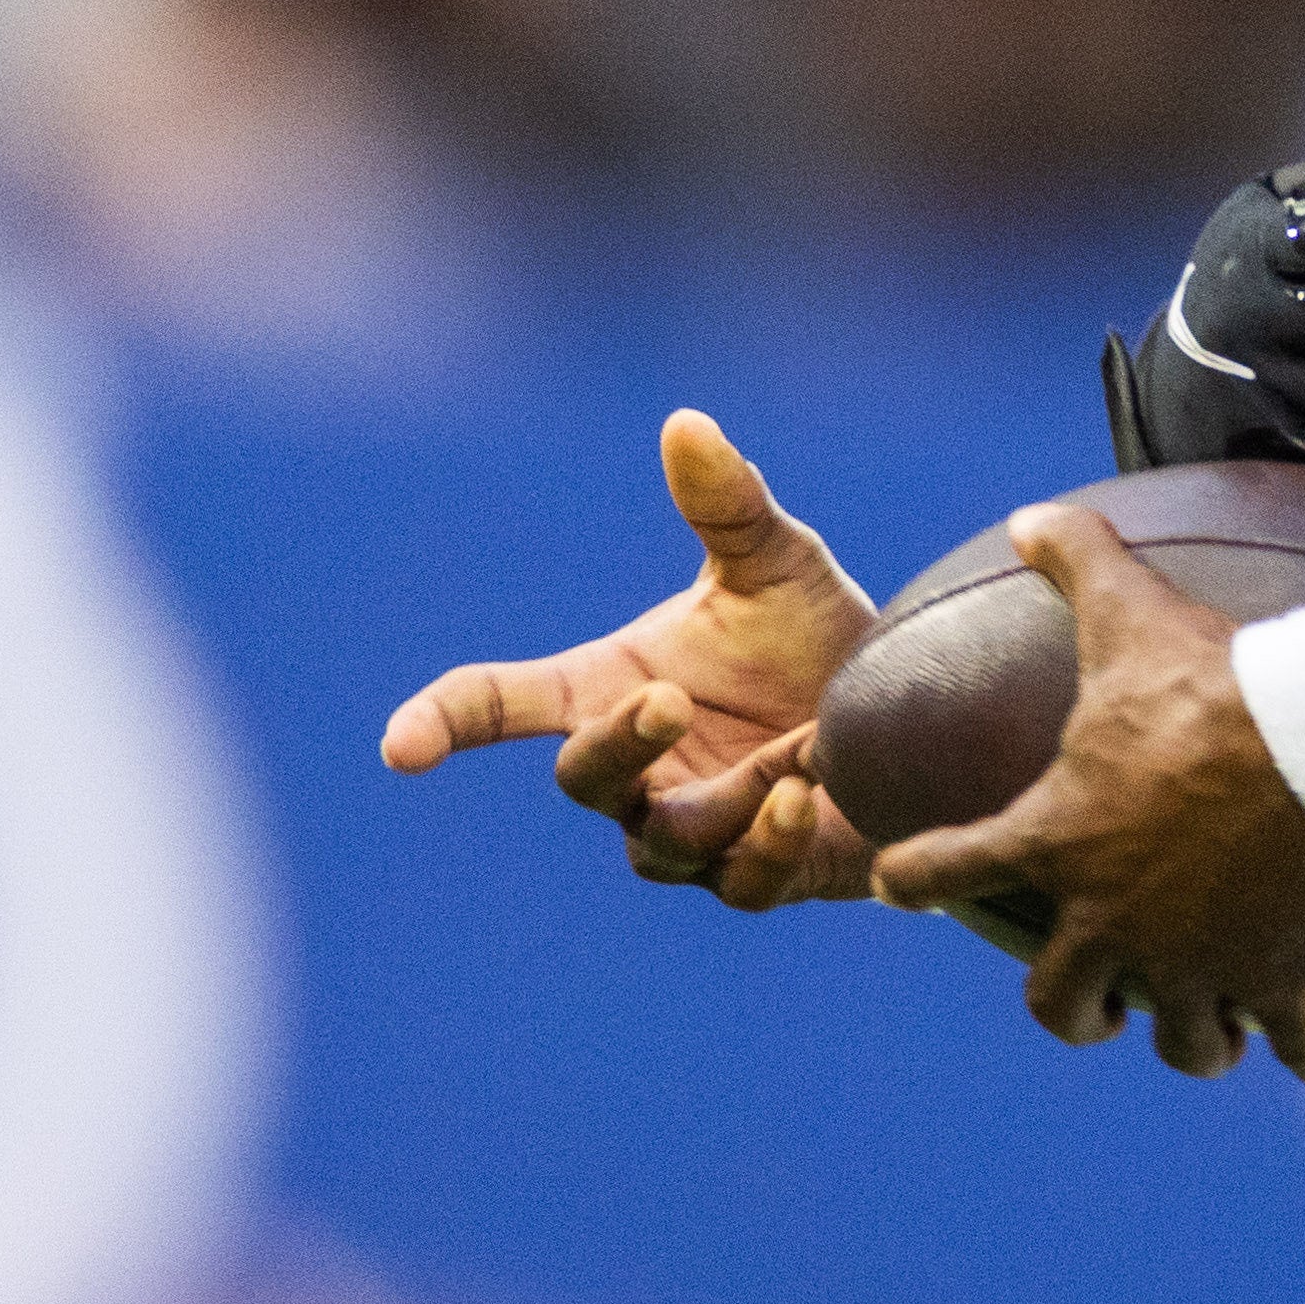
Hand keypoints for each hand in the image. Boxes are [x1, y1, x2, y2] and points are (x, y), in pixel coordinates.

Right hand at [382, 410, 887, 902]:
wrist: (905, 715)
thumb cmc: (815, 638)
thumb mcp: (776, 564)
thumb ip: (727, 506)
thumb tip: (686, 420)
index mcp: (608, 688)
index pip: (500, 704)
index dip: (447, 721)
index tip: (400, 748)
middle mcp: (637, 771)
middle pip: (581, 777)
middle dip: (617, 743)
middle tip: (668, 699)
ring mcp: (690, 835)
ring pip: (667, 839)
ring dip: (731, 793)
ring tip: (800, 747)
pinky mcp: (756, 877)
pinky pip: (742, 882)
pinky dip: (771, 842)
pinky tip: (807, 797)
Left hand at [867, 503, 1304, 1080]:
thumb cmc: (1213, 680)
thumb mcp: (1130, 613)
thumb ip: (1075, 562)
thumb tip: (1030, 515)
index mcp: (1057, 838)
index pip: (944, 868)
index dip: (914, 878)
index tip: (900, 888)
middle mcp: (1112, 919)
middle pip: (1059, 1004)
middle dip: (1077, 1012)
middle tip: (1098, 1002)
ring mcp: (1194, 959)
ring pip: (1180, 1043)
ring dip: (1195, 1041)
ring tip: (1213, 1034)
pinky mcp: (1276, 976)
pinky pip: (1297, 1047)